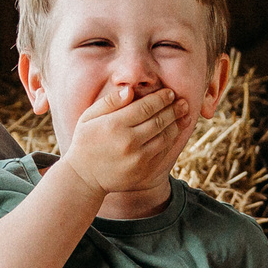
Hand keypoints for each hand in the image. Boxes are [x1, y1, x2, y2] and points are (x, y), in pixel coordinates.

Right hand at [61, 80, 191, 196]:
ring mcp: (138, 159)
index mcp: (114, 125)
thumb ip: (109, 102)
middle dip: (174, 109)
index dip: (161, 98)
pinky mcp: (143, 171)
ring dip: (176, 124)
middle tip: (183, 102)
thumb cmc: (85, 142)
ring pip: (165, 137)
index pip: (146, 107)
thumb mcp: (88, 117)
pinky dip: (171, 141)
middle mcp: (128, 142)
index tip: (170, 93)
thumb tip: (130, 90)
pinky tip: (174, 132)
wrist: (84, 177)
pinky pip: (163, 153)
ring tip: (183, 115)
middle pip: (159, 121)